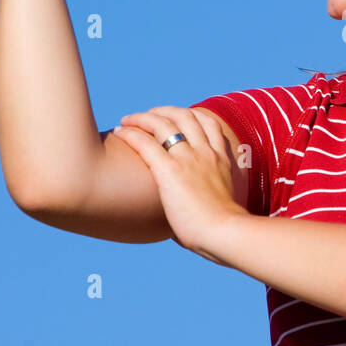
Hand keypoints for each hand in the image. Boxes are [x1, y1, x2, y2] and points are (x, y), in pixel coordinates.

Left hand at [111, 106, 246, 257]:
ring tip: (128, 120)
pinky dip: (131, 134)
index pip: (209, 124)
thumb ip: (213, 200)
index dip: (192, 115)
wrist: (225, 233)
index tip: (177, 118)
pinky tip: (120, 133)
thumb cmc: (225, 230)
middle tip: (149, 116)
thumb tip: (199, 215)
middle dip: (165, 111)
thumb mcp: (225, 206)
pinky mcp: (170, 171)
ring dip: (143, 117)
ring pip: (163, 123)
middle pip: (185, 116)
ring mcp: (188, 159)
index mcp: (221, 160)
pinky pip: (146, 143)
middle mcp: (205, 153)